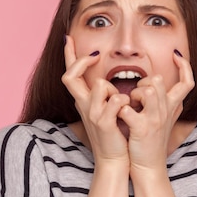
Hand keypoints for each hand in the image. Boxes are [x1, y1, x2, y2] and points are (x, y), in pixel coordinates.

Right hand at [61, 36, 130, 162]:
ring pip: (100, 84)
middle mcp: (83, 105)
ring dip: (115, 90)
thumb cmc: (114, 132)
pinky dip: (125, 102)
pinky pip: (116, 100)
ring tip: (123, 105)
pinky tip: (128, 111)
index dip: (67, 55)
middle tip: (96, 53)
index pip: (69, 73)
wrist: (115, 158)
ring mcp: (91, 114)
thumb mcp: (105, 109)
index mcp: (83, 101)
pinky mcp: (103, 123)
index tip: (68, 38)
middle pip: (70, 76)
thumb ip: (105, 94)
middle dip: (82, 61)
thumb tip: (105, 80)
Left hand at [119, 50, 194, 169]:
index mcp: (172, 107)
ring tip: (130, 106)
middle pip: (160, 81)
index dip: (185, 66)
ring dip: (133, 95)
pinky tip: (119, 116)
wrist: (149, 167)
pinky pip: (127, 109)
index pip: (188, 82)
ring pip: (148, 91)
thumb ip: (166, 100)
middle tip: (136, 96)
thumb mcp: (165, 118)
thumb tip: (162, 82)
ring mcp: (154, 120)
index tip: (176, 55)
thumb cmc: (152, 141)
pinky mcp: (141, 129)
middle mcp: (166, 111)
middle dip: (144, 83)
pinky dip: (120, 109)